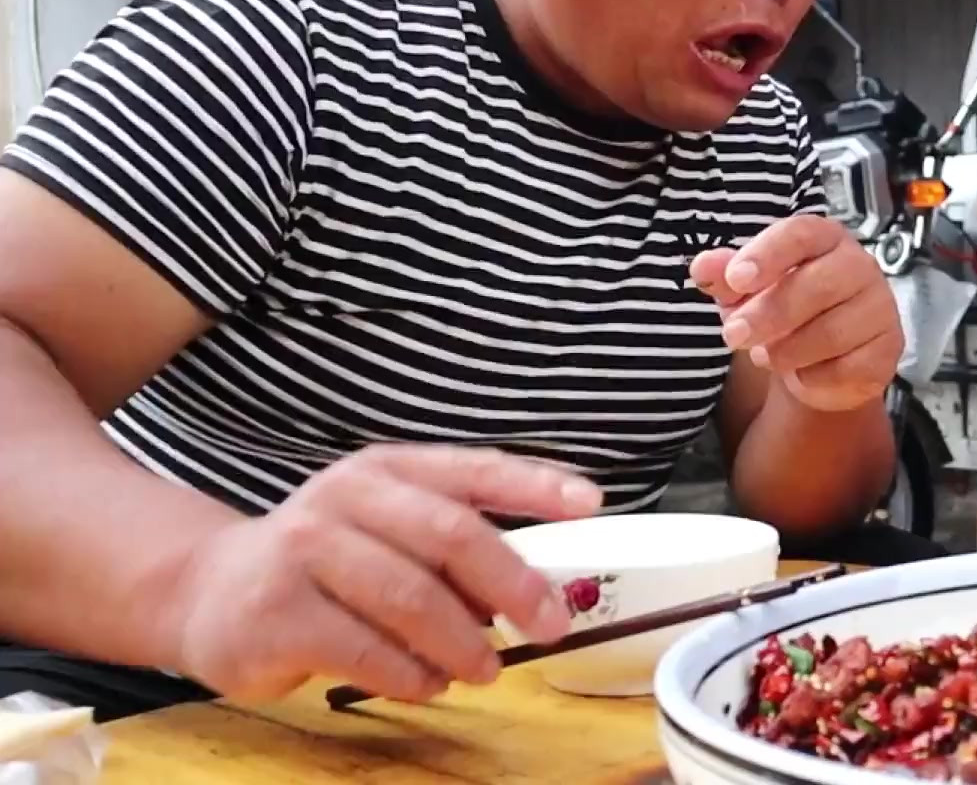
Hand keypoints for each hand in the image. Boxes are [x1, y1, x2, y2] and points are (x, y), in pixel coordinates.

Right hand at [168, 445, 601, 703]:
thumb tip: (540, 583)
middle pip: (450, 535)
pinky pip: (365, 649)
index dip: (536, 486)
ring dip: (463, 642)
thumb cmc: (324, 561)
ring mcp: (305, 551)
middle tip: (549, 625)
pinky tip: (427, 683)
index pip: (474, 470)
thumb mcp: (388, 528)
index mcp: (387, 470)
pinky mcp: (277, 612)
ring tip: (487, 669)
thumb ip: (457, 543)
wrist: (209, 589)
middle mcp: (345, 499)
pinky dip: (410, 674)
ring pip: (410, 598)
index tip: (591, 503)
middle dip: (513, 585)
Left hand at [691, 215, 901, 411]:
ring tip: (767, 355)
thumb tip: (702, 268)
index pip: (801, 233)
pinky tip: (803, 372)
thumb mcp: (748, 290)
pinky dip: (814, 377)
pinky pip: (847, 368)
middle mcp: (860, 266)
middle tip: (732, 335)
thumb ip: (725, 276)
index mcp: (825, 239)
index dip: (767, 254)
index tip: (735, 279)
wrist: (821, 360)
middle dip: (768, 314)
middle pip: (817, 285)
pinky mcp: (888, 349)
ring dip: (788, 350)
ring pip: (831, 332)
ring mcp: (880, 307)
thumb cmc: (785, 310)